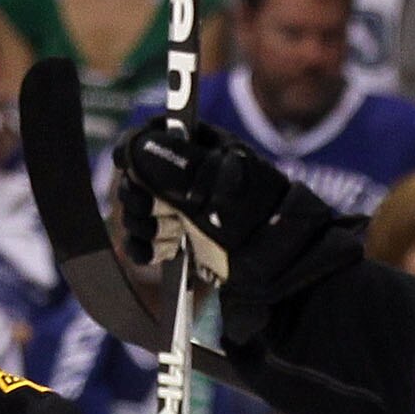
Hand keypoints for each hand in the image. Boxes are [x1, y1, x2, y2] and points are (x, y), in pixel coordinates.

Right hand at [113, 113, 360, 344]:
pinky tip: (153, 254)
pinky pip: (144, 239)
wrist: (288, 282)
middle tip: (154, 211)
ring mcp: (187, 212)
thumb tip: (136, 148)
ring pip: (139, 206)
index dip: (138, 144)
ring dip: (141, 222)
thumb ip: (178, 166)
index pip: (160, 131)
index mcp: (211, 151)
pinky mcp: (182, 244)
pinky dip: (141, 247)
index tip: (126, 162)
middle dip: (138, 192)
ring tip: (167, 237)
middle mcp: (195, 178)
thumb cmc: (267, 229)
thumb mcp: (224, 191)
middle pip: (140, 171)